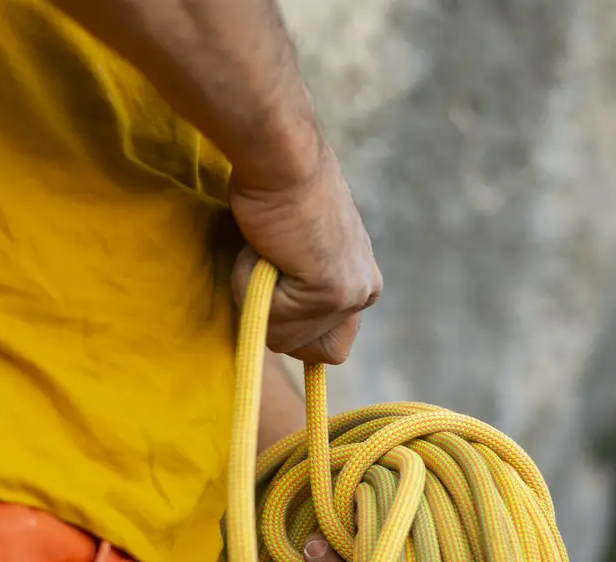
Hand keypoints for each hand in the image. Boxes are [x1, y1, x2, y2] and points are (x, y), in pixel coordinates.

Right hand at [230, 147, 381, 364]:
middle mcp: (365, 292)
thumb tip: (272, 317)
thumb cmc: (277, 189)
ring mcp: (350, 295)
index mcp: (362, 283)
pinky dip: (250, 284)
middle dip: (279, 321)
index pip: (331, 346)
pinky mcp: (329, 292)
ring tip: (264, 249)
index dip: (295, 327)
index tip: (278, 288)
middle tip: (269, 265)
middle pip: (312, 353)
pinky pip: (269, 318)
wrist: (280, 154)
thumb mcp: (297, 249)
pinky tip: (263, 245)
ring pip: (284, 338)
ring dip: (258, 297)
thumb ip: (299, 285)